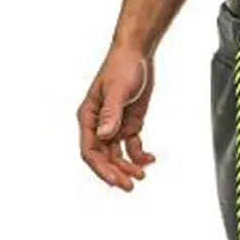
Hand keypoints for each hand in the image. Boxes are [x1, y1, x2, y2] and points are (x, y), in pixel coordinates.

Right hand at [77, 47, 155, 191]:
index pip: (90, 151)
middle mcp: (99, 124)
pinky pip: (131, 147)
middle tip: (130, 185)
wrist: (137, 54)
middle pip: (104, 158)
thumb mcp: (117, 90)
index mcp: (89, 117)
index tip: (115, 180)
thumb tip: (104, 135)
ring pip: (117, 155)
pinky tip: (150, 159)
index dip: (101, 168)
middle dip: (116, 172)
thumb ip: (110, 114)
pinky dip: (140, 156)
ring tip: (141, 175)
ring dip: (128, 167)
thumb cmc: (122, 66)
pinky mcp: (129, 125)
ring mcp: (114, 126)